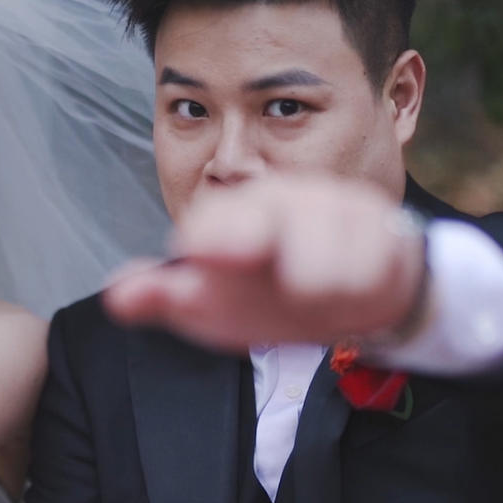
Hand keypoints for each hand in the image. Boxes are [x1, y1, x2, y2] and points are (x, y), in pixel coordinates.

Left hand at [103, 175, 426, 351]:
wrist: (358, 291)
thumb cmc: (274, 291)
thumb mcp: (216, 303)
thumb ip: (166, 298)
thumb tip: (116, 298)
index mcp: (240, 212)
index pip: (220, 217)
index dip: (214, 235)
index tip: (201, 252)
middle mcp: (288, 198)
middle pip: (272, 215)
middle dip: (258, 239)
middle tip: (271, 274)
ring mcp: (339, 210)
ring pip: (320, 259)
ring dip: (314, 292)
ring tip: (312, 296)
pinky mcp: (386, 232)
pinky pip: (369, 273)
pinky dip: (355, 296)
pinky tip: (348, 294)